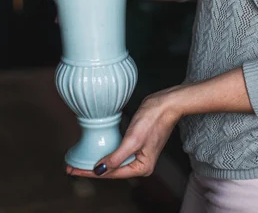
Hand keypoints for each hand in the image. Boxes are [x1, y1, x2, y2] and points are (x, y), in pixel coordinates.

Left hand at [66, 86, 182, 178]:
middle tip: (71, 166)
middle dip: (91, 168)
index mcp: (141, 167)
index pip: (111, 174)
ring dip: (97, 160)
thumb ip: (116, 158)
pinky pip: (117, 151)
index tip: (74, 170)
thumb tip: (99, 171)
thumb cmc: (154, 119)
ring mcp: (138, 153)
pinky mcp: (136, 142)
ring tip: (79, 160)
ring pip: (113, 161)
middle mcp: (140, 163)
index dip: (90, 172)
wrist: (166, 103)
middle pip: (111, 170)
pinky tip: (95, 149)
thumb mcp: (133, 139)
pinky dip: (105, 151)